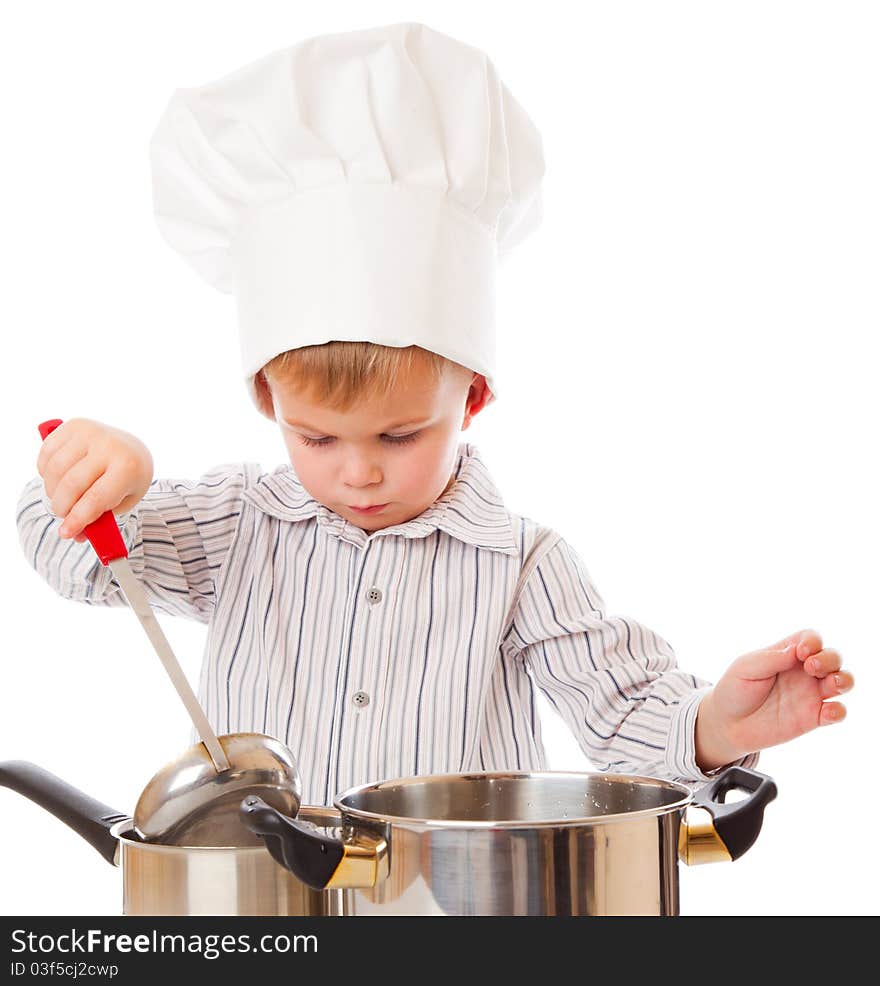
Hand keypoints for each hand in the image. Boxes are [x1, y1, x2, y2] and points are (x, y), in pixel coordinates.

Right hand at [37, 417, 153, 540]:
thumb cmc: (127, 480)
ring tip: (62, 497)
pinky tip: (58, 478)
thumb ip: (99, 519)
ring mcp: (91, 432)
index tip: (66, 533)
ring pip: (55, 469)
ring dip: (52, 491)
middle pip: (71, 484)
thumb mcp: (123, 502)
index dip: (77, 519)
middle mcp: (109, 445)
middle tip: (63, 515)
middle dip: (62, 507)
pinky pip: (47, 453)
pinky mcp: (75, 425)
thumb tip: (74, 535)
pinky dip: (46, 471)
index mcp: (128, 467)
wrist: (133, 449)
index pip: (95, 498)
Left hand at [694, 629, 853, 771]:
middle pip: (832, 657)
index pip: (811, 638)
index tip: (801, 652)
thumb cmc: (735, 689)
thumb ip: (771, 658)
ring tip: (831, 684)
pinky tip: (828, 712)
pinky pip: (837, 712)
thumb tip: (796, 650)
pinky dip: (839, 711)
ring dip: (844, 680)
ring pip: (842, 681)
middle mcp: (803, 672)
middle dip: (830, 658)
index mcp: (787, 654)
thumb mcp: (746, 668)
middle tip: (811, 667)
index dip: (813, 641)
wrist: (727, 723)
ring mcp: (810, 694)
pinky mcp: (813, 718)